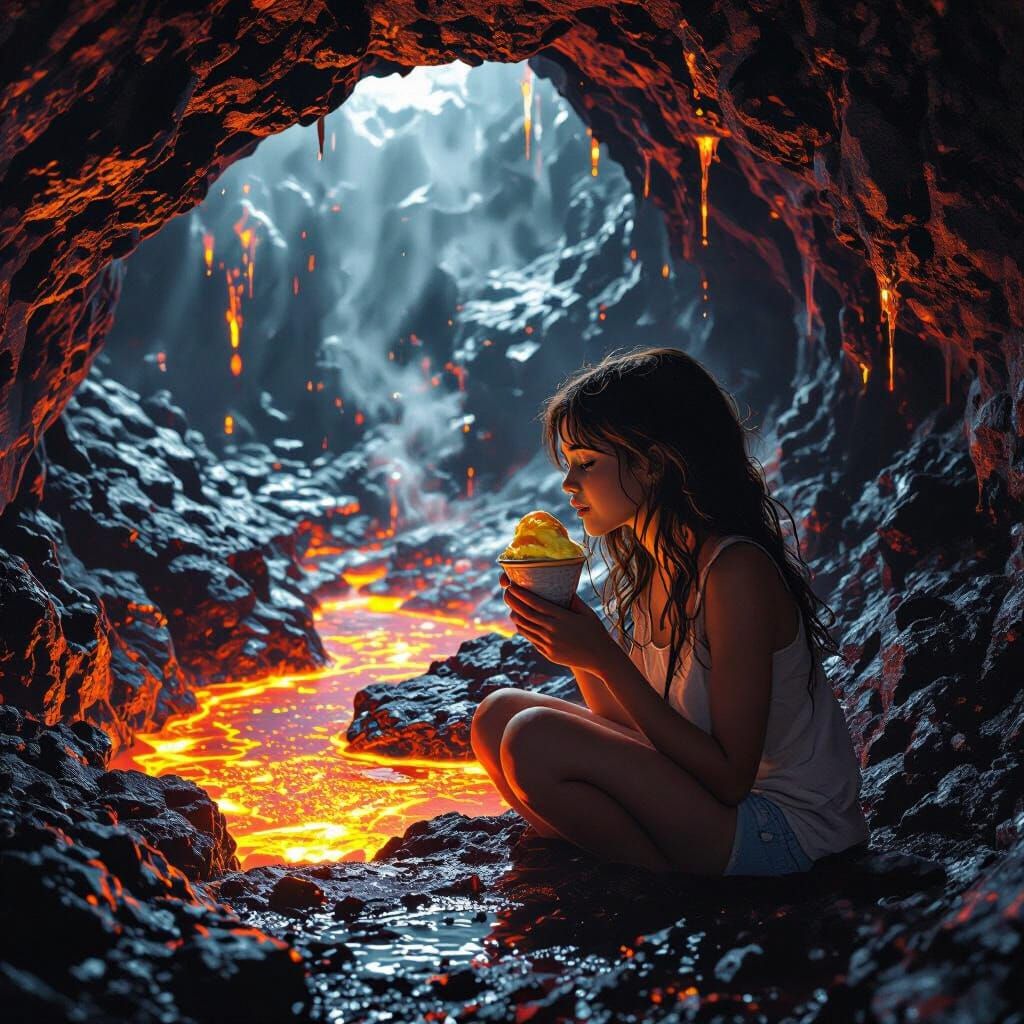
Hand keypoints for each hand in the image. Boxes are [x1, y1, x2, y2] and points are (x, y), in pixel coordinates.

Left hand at [500, 572, 614, 672]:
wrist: (600, 658)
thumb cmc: (596, 631)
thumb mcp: (587, 612)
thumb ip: (573, 600)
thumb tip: (564, 585)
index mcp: (562, 618)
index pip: (536, 604)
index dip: (521, 594)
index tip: (512, 586)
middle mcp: (553, 630)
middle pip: (526, 614)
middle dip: (513, 602)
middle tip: (506, 593)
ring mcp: (549, 643)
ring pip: (525, 628)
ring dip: (516, 616)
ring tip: (511, 607)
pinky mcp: (548, 653)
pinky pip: (531, 639)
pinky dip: (523, 630)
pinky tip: (521, 623)